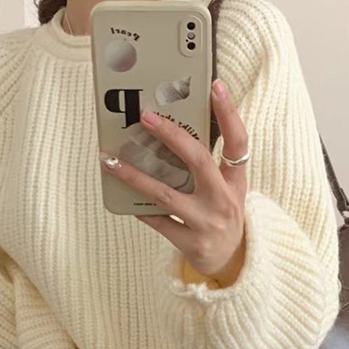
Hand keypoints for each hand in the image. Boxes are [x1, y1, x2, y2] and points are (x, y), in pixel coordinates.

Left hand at [99, 78, 248, 285]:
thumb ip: (209, 166)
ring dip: (135, 175)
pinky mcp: (191, 242)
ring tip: (111, 161)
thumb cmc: (222, 217)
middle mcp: (224, 199)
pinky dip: (140, 207)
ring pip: (166, 193)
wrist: (231, 263)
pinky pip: (158, 220)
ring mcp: (207, 222)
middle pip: (198, 159)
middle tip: (145, 117)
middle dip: (171, 135)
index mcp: (236, 181)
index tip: (215, 85)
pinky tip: (123, 195)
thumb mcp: (227, 190)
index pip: (237, 141)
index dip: (228, 113)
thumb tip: (172, 133)